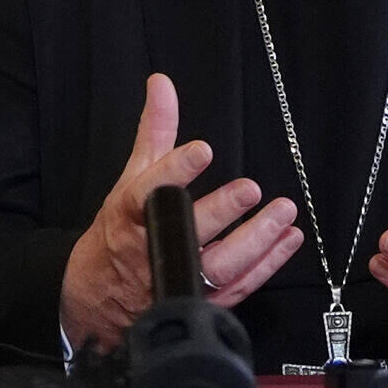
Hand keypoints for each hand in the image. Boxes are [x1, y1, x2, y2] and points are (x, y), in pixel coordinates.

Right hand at [59, 73, 301, 351]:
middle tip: (250, 188)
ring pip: (218, 268)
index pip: (153, 190)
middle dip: (220, 212)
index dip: (177, 170)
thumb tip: (162, 83)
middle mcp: (154, 249)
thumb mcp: (131, 178)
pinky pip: (237, 287)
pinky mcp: (200, 304)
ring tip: (284, 214)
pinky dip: (266, 265)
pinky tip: (288, 240)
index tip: (203, 150)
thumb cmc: (119, 232)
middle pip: (188, 232)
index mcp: (133, 214)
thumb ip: (155, 131)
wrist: (99, 298)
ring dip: (255, 243)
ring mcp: (178, 283)